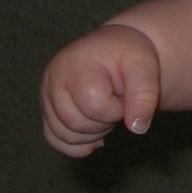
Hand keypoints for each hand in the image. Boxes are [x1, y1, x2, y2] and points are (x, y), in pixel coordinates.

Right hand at [40, 23, 161, 157]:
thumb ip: (144, 95)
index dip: (116, 108)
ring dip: (94, 132)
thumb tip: (137, 128)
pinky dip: (78, 143)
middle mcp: (52, 80)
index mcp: (74, 64)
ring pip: (66, 136)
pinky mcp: (47, 111)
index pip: (94, 106)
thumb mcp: (144, 65)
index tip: (124, 93)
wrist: (117, 49)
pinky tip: (96, 131)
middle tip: (115, 99)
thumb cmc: (128, 55)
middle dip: (105, 120)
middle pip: (76, 124)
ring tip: (105, 107)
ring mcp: (46, 97)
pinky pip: (56, 140)